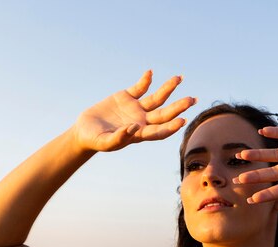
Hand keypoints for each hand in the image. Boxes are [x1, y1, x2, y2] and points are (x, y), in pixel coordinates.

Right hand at [73, 70, 196, 151]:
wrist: (85, 130)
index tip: (182, 121)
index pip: (160, 131)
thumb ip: (119, 138)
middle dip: (179, 107)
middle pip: (165, 113)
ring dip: (168, 88)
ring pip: (157, 98)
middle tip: (192, 99)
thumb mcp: (105, 142)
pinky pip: (140, 87)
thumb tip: (134, 129)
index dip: (171, 127)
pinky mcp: (127, 97)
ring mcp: (136, 108)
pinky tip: (150, 73)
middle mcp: (142, 121)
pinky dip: (145, 80)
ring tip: (179, 78)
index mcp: (140, 134)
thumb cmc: (95, 140)